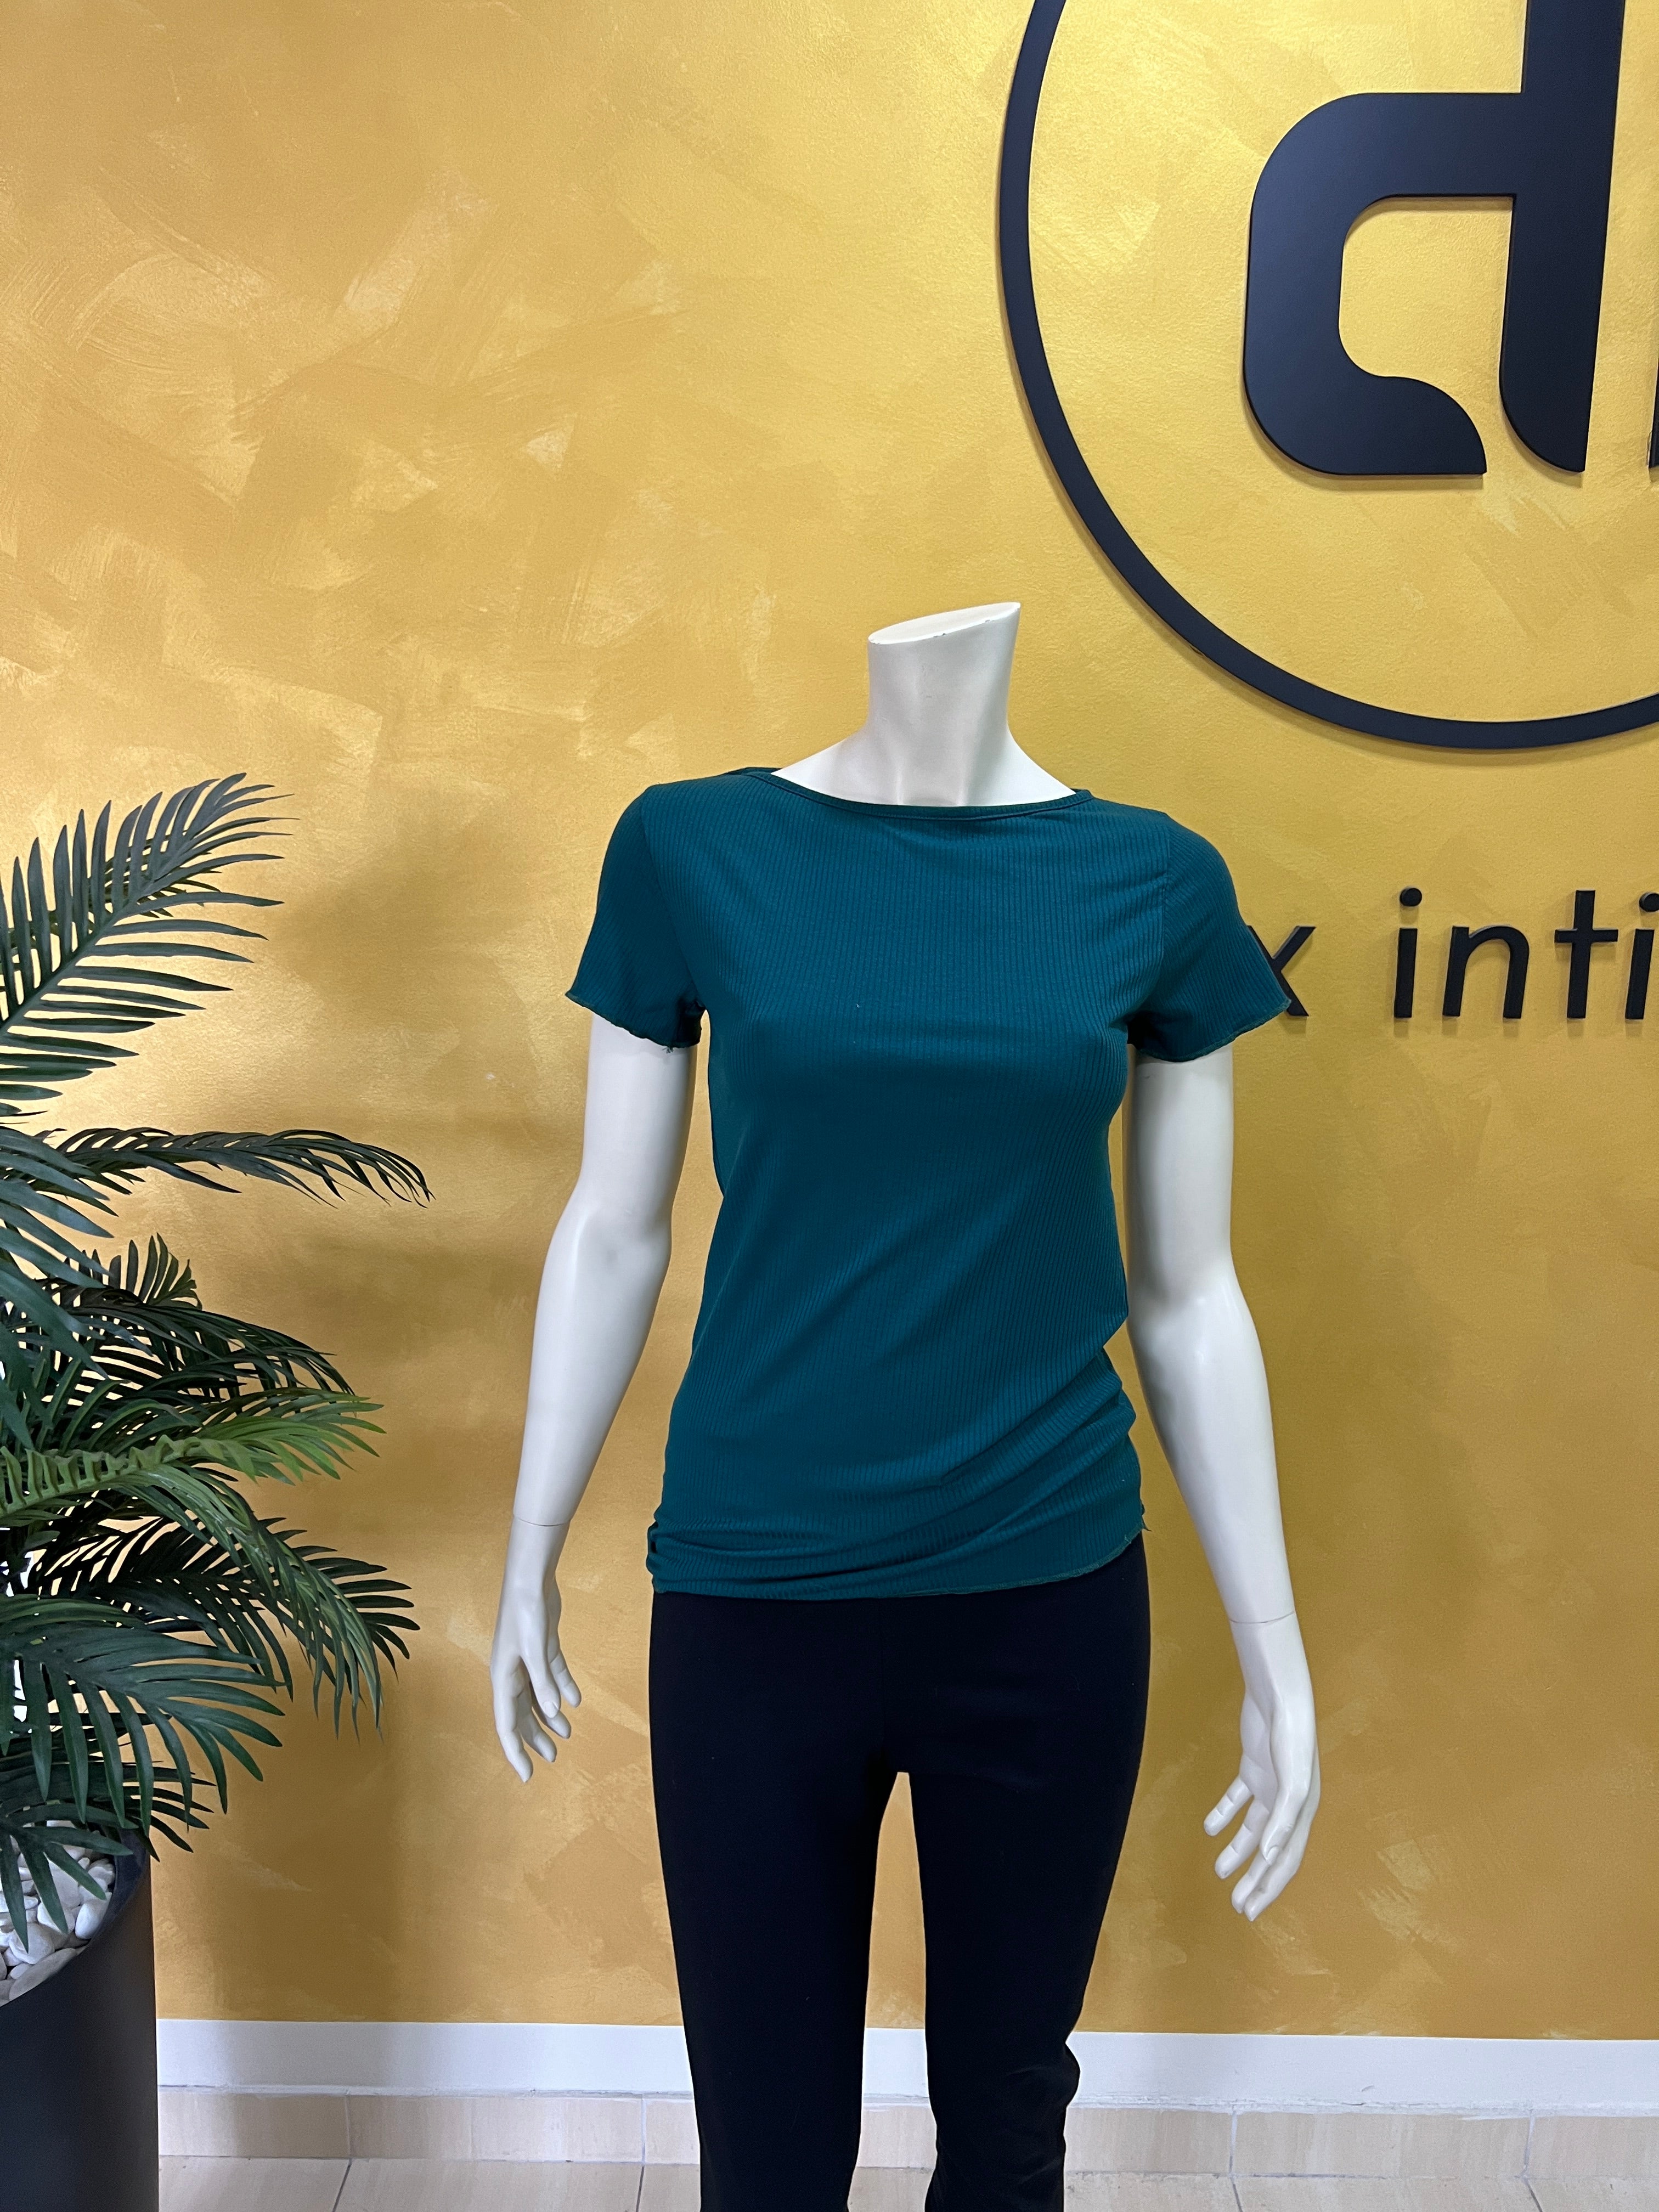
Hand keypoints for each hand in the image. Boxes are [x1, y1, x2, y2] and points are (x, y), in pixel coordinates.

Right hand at [490, 1517, 582, 1782]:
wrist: (531, 1579)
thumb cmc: (526, 1613)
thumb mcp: (535, 1650)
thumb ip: (544, 1682)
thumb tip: (553, 1713)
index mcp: (503, 1678)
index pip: (507, 1724)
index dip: (515, 1751)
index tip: (526, 1776)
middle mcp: (512, 1673)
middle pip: (522, 1714)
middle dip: (535, 1737)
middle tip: (553, 1758)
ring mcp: (528, 1660)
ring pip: (538, 1697)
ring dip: (551, 1717)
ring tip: (567, 1735)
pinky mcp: (543, 1648)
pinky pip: (553, 1676)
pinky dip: (564, 1689)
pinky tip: (576, 1702)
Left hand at [1204, 1612, 1318, 1920]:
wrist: (1280, 1697)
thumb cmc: (1292, 1738)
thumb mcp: (1293, 1783)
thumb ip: (1282, 1821)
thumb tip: (1268, 1859)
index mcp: (1300, 1814)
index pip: (1284, 1861)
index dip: (1270, 1887)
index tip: (1252, 1911)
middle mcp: (1287, 1805)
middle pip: (1270, 1851)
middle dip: (1255, 1879)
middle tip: (1237, 1905)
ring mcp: (1270, 1786)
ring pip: (1252, 1829)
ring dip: (1237, 1850)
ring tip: (1220, 1870)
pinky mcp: (1253, 1768)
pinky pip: (1237, 1799)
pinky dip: (1224, 1814)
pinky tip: (1209, 1827)